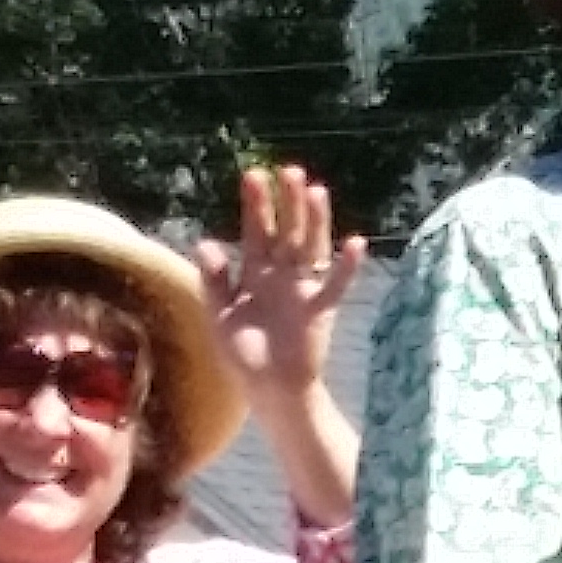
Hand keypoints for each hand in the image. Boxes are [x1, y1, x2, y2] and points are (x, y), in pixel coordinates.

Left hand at [197, 163, 360, 403]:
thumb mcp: (218, 316)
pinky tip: (356, 242)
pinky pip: (337, 283)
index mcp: (254, 274)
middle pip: (286, 230)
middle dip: (286, 202)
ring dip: (314, 220)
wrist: (270, 391)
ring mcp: (302, 288)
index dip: (255, 205)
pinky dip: (347, 265)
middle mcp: (280, 275)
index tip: (252, 175)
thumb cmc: (242, 356)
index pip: (255, 231)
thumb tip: (205, 242)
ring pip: (311, 246)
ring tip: (316, 190)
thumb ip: (213, 280)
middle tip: (287, 171)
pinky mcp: (321, 308)